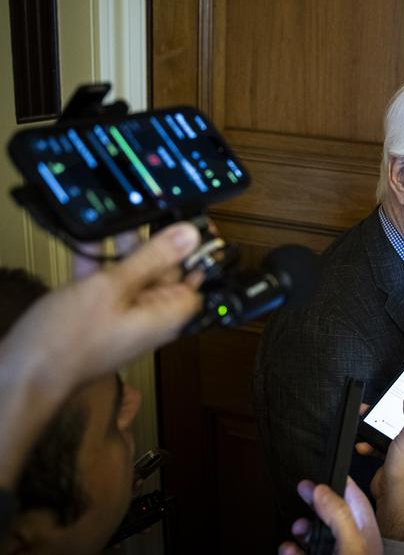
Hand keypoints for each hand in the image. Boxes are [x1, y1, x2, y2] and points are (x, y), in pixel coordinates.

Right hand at [0, 222, 201, 386]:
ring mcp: (121, 318)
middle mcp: (148, 318)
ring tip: (110, 222)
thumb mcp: (113, 287)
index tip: (187, 227)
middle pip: (162, 275)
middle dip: (152, 245)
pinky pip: (104, 285)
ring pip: (131, 277)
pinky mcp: (95, 317)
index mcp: (164, 316)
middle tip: (139, 215)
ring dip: (121, 251)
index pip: (195, 282)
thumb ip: (152, 259)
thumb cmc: (67, 342)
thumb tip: (190, 236)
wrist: (22, 374)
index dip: (194, 256)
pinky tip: (86, 241)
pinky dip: (97, 265)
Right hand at [279, 477, 381, 554]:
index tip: (322, 470)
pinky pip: (307, 553)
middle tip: (301, 489)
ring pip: (318, 535)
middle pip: (333, 513)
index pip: (354, 497)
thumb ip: (338, 516)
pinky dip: (294, 550)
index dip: (339, 481)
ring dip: (303, 528)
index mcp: (364, 531)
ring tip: (296, 526)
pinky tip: (288, 548)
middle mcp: (353, 542)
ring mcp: (340, 552)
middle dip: (315, 502)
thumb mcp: (350, 544)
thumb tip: (321, 489)